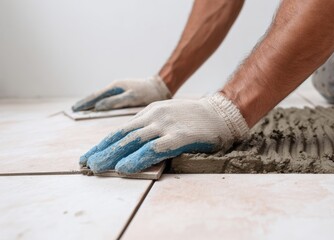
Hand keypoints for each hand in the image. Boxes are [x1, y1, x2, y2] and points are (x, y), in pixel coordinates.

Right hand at [72, 75, 170, 110]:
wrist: (159, 87)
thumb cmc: (148, 93)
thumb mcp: (132, 98)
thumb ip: (115, 102)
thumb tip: (97, 107)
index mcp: (116, 87)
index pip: (96, 96)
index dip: (85, 104)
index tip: (75, 109)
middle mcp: (115, 88)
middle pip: (96, 96)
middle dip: (84, 103)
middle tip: (73, 110)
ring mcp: (119, 90)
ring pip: (101, 97)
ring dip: (91, 103)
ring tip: (80, 109)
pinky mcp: (123, 94)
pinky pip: (108, 99)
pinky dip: (100, 103)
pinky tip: (96, 109)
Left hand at [79, 93, 248, 173]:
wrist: (222, 112)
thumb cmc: (196, 118)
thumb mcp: (169, 117)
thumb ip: (152, 129)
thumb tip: (135, 147)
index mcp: (150, 113)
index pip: (121, 129)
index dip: (104, 143)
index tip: (91, 154)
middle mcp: (153, 117)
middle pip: (122, 135)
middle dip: (102, 149)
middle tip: (86, 163)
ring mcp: (165, 126)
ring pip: (132, 141)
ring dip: (113, 155)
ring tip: (97, 166)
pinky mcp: (179, 136)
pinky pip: (154, 150)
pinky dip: (137, 159)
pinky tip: (124, 168)